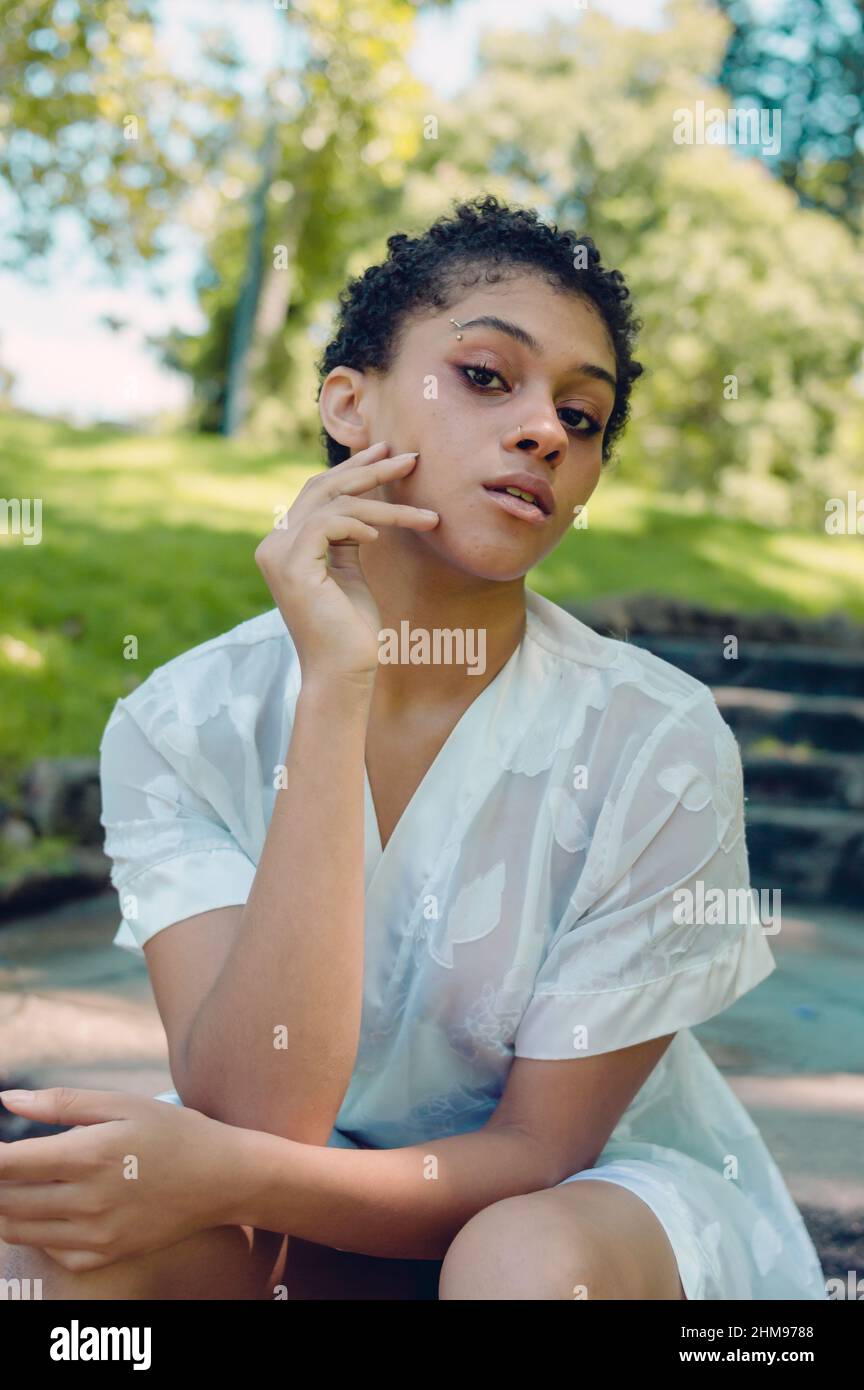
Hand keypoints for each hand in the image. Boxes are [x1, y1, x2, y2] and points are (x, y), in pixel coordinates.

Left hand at [0, 1087, 242, 1272]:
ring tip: (19, 1186)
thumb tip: (8, 1101)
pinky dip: (39, 1234)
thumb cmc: (174, 1131)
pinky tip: (51, 1212)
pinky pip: (52, 1253)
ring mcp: (97, 1233)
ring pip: (21, 1230)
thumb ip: (62, 1103)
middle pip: (7, 1202)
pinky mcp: (107, 1254)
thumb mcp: (123, 1104)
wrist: (223, 1178)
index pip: (9, 1165)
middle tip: (8, 1166)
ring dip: (7, 1209)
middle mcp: (88, 1200)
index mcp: (88, 1155)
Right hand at [255, 441, 438, 681]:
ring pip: (333, 503)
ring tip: (426, 515)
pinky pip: (328, 524)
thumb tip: (362, 507)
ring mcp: (278, 555)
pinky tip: (383, 536)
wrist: (343, 674)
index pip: (318, 492)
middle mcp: (274, 545)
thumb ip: (347, 538)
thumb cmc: (352, 631)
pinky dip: (361, 524)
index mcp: (285, 545)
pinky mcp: (292, 567)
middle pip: (323, 488)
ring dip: (384, 502)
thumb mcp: (351, 572)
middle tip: (410, 458)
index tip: (388, 453)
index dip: (353, 470)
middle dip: (370, 470)